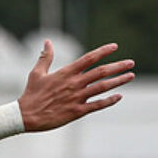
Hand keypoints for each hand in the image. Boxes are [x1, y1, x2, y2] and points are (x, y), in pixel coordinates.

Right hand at [17, 41, 134, 131]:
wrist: (26, 116)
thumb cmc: (31, 94)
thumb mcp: (37, 73)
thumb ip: (45, 57)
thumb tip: (47, 41)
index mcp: (66, 73)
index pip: (89, 58)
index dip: (103, 51)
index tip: (115, 46)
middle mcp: (74, 84)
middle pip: (101, 72)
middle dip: (118, 66)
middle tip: (131, 63)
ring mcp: (77, 98)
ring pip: (103, 87)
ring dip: (118, 81)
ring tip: (130, 76)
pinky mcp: (77, 111)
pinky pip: (97, 105)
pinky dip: (109, 100)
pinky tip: (119, 96)